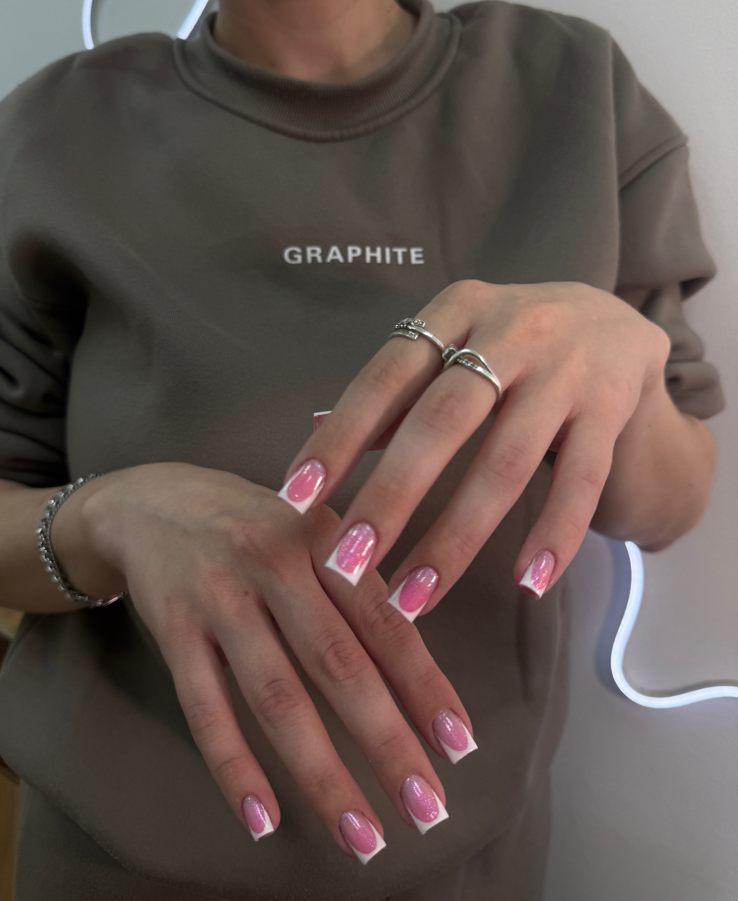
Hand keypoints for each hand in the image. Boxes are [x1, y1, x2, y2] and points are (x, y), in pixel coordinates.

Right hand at [51, 463, 472, 859]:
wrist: (152, 500)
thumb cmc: (253, 525)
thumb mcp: (310, 532)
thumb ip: (357, 587)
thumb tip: (416, 670)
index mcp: (323, 541)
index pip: (384, 621)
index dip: (424, 684)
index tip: (460, 745)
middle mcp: (276, 565)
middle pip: (338, 665)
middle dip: (387, 742)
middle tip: (427, 811)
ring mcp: (221, 598)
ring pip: (277, 697)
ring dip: (322, 773)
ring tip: (362, 837)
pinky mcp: (173, 628)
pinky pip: (206, 708)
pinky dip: (235, 766)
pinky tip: (265, 820)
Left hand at [280, 279, 670, 612]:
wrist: (614, 320)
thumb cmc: (510, 341)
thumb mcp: (454, 340)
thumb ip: (397, 388)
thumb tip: (314, 426)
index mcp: (455, 311)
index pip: (385, 378)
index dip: (339, 439)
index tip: (295, 499)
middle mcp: (511, 332)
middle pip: (441, 423)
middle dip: (390, 498)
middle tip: (346, 565)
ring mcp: (566, 371)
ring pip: (507, 463)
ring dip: (457, 538)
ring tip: (414, 599)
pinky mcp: (612, 408)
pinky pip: (582, 480)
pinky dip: (555, 534)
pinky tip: (527, 585)